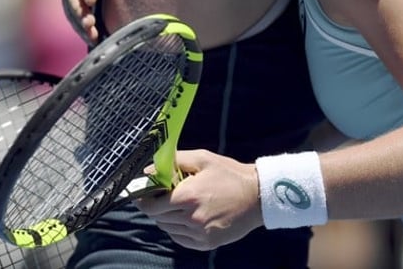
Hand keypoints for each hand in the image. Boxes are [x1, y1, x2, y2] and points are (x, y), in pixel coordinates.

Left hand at [135, 149, 262, 250]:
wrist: (258, 196)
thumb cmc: (229, 174)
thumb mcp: (202, 159)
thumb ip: (174, 161)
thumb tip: (149, 169)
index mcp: (187, 195)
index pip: (151, 205)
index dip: (144, 199)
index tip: (144, 193)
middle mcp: (191, 218)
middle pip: (158, 217)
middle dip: (156, 206)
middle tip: (164, 195)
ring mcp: (199, 233)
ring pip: (168, 228)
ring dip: (167, 217)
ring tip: (180, 205)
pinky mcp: (206, 244)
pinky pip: (180, 238)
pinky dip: (178, 229)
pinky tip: (188, 217)